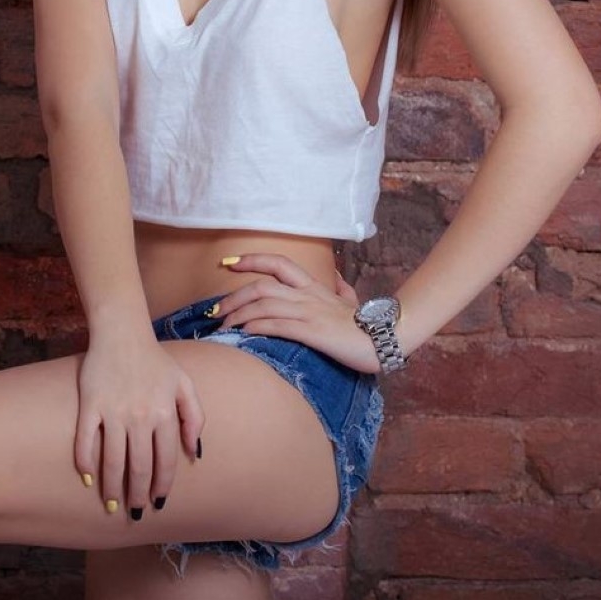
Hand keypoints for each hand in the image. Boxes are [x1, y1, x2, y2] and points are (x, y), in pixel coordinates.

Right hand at [74, 335, 203, 518]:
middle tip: (135, 511)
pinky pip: (86, 440)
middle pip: (138, 466)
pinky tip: (88, 478)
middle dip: (138, 495)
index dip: (162, 486)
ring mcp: (113, 411)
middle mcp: (140, 415)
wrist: (122, 333)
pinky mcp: (90, 404)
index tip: (158, 503)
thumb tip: (195, 452)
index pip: (164, 461)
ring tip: (112, 504)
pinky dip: (85, 462)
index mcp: (165, 412)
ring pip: (113, 459)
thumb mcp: (185, 384)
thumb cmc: (156, 361)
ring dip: (113, 487)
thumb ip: (195, 417)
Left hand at [214, 253, 384, 374]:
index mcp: (314, 287)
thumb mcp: (353, 303)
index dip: (252, 260)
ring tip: (222, 326)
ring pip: (264, 304)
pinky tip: (243, 333)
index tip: (228, 263)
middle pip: (262, 285)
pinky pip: (276, 324)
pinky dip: (255, 326)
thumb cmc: (367, 325)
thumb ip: (343, 290)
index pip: (278, 263)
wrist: (386, 339)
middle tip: (214, 310)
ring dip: (238, 314)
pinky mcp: (312, 331)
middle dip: (233, 296)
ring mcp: (309, 312)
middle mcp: (308, 295)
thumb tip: (339, 280)